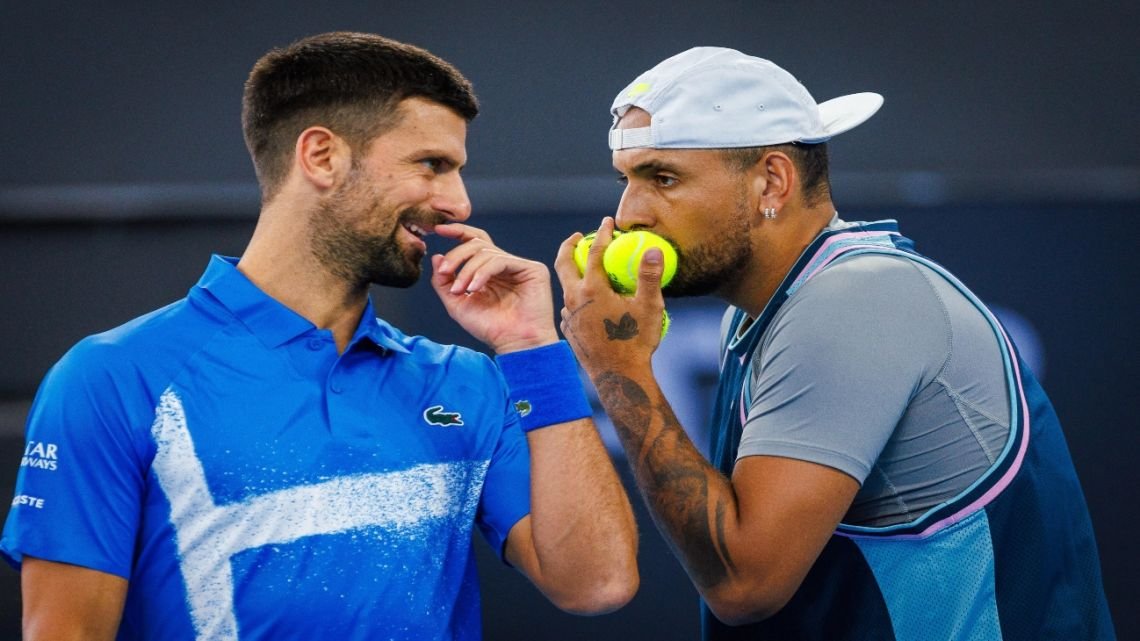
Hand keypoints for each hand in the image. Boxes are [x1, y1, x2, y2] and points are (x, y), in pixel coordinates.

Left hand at [431, 223, 558, 353]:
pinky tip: (475, 288)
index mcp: (489, 271)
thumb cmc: (490, 328)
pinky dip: (483, 272)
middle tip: (444, 271)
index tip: (438, 230)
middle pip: (477, 244)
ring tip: (461, 290)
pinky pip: (500, 260)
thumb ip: (444, 283)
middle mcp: (504, 265)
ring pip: (486, 252)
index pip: (474, 242)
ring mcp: (519, 266)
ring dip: (467, 270)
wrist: (515, 344)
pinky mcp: (532, 269)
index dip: (457, 232)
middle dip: (457, 256)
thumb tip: (437, 257)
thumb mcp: (457, 305)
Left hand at [553, 217, 665, 374]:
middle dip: (570, 245)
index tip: (608, 222)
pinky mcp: (569, 330)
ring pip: (565, 287)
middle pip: (563, 263)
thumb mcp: (649, 307)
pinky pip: (569, 307)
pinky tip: (586, 302)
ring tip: (584, 269)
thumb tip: (653, 250)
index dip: (603, 234)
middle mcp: (575, 299)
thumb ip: (650, 276)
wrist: (618, 377)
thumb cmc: (635, 342)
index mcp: (593, 290)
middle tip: (578, 236)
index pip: (595, 252)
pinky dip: (576, 297)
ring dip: (572, 273)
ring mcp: (568, 316)